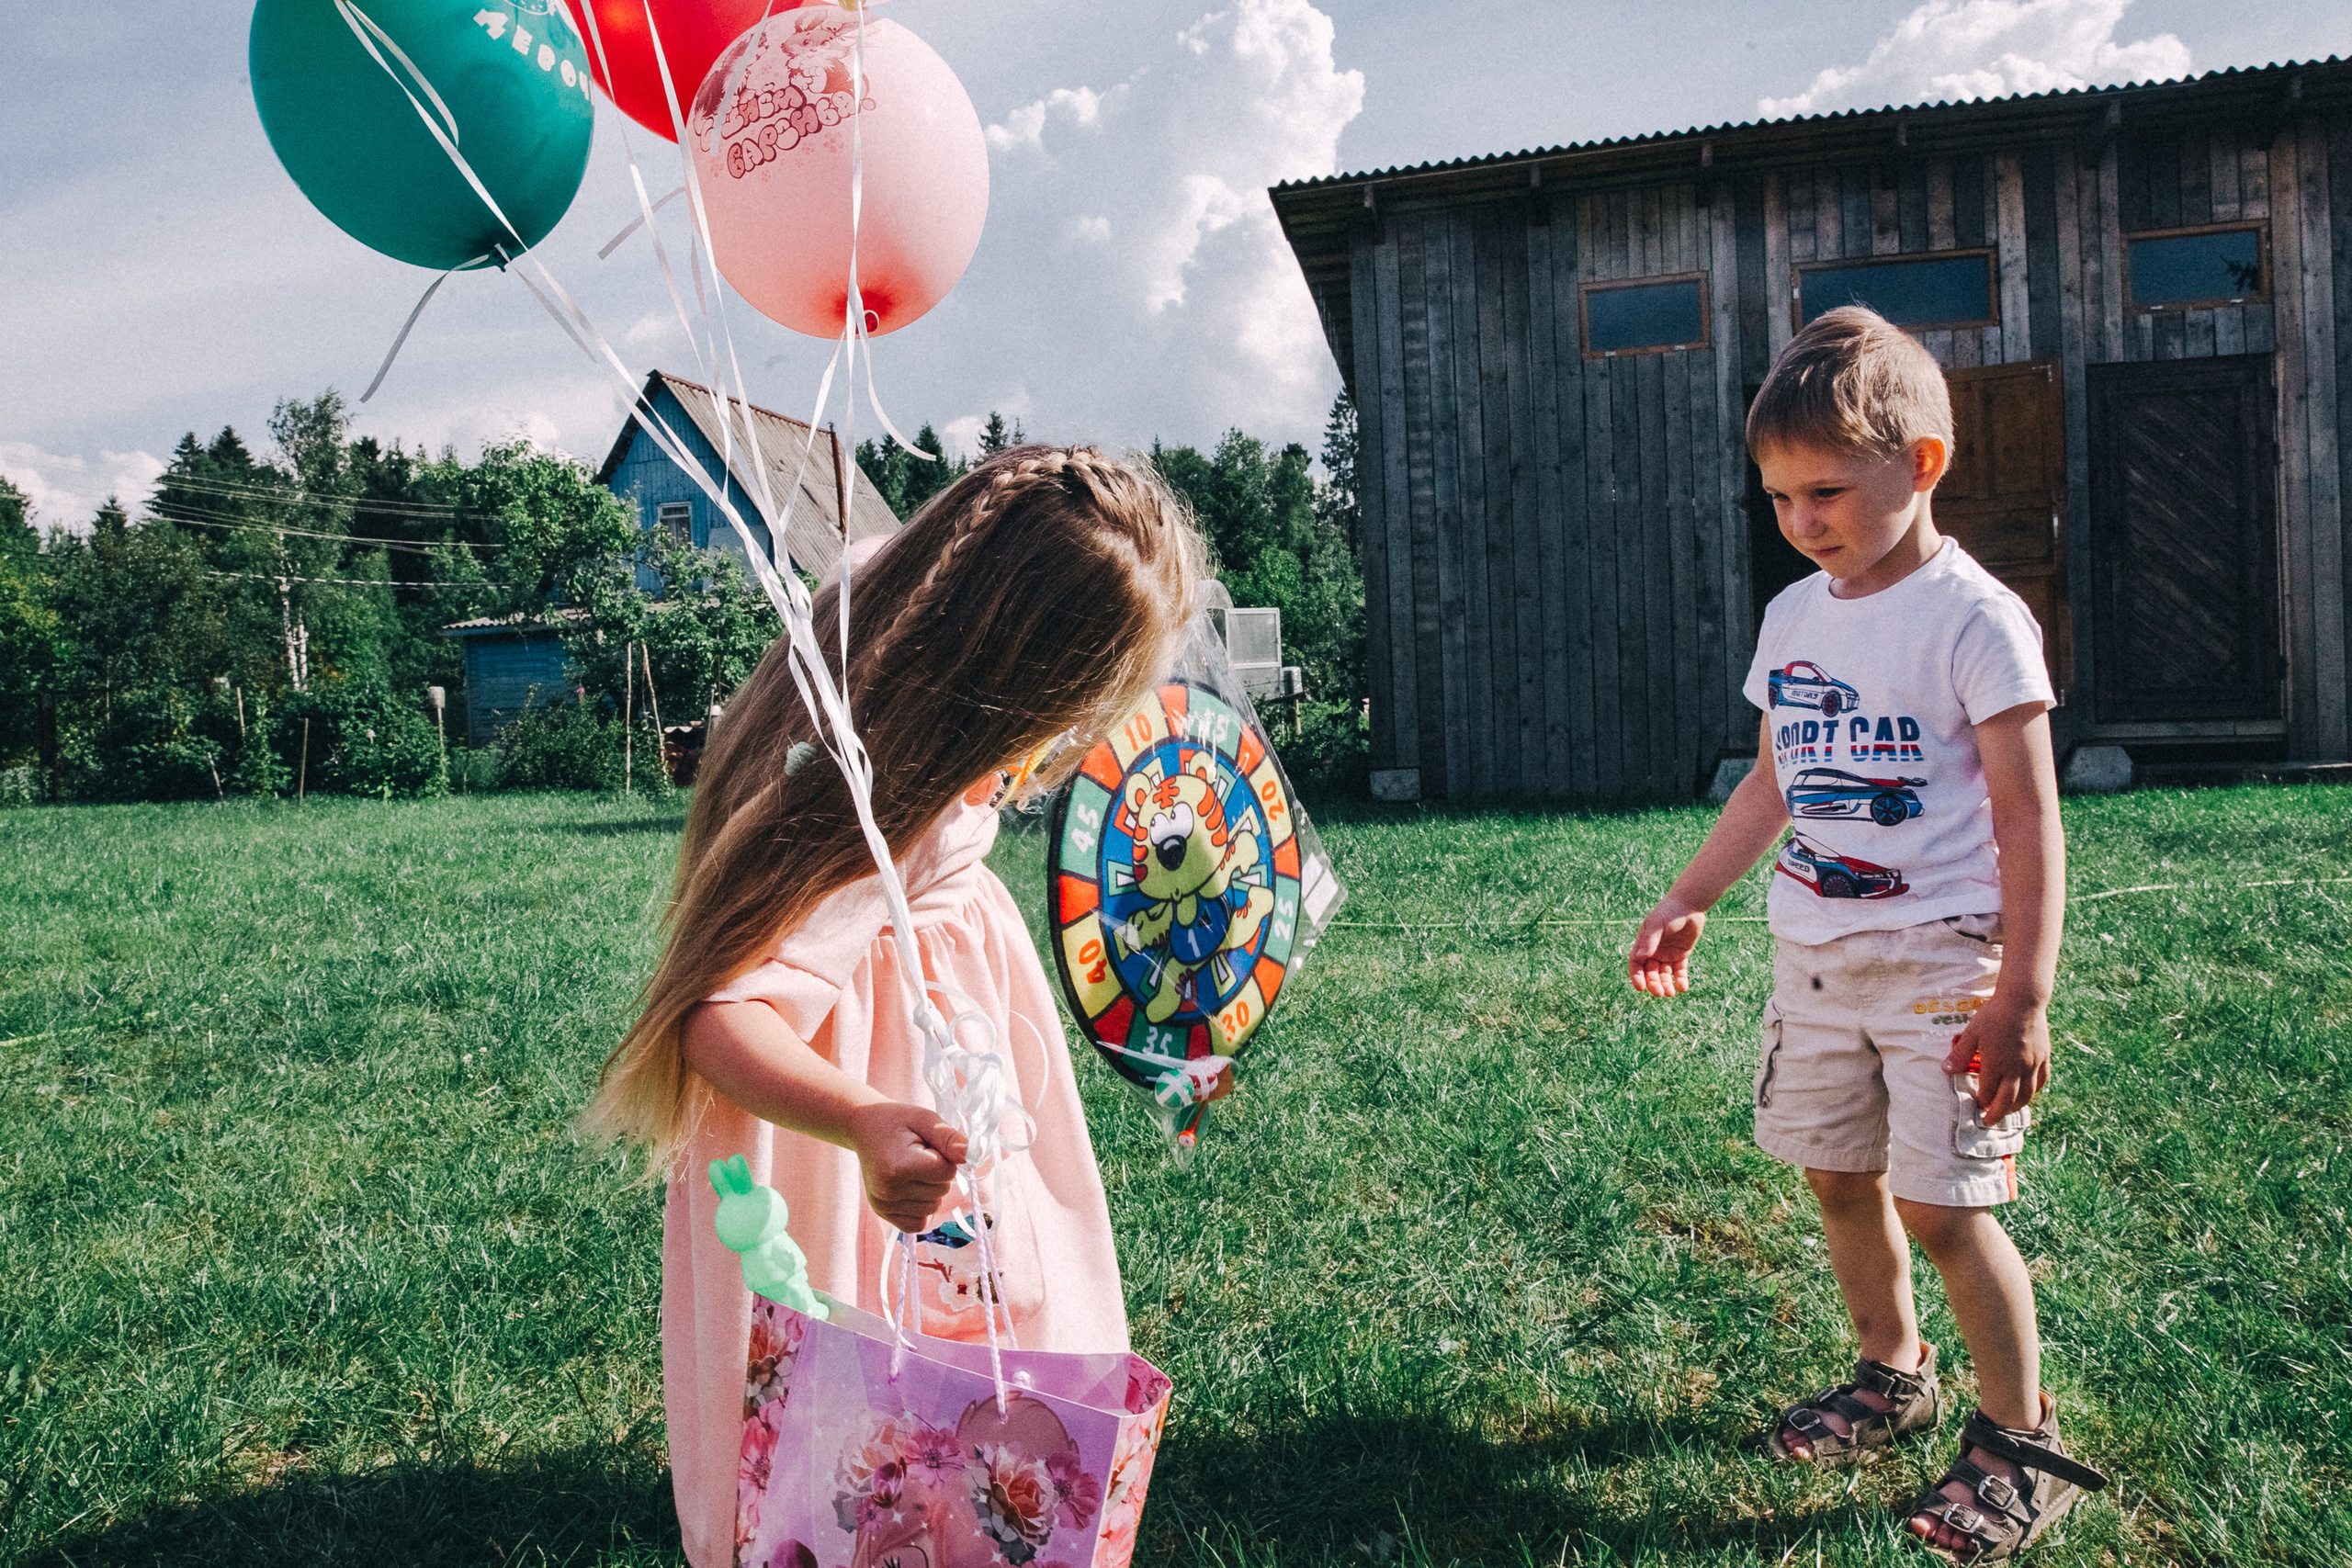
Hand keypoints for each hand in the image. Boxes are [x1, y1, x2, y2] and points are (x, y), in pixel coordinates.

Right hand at [846, 1101, 968, 1232]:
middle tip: (917, 1155)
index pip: (947, 1172)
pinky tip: (910, 1188)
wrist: (864, 1127)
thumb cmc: (899, 1121)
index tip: (926, 1146)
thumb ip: (949, 1138)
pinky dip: (921, 1209)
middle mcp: (889, 1190)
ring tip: (912, 1169)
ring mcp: (884, 1205)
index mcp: (900, 1166)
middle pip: (941, 1191)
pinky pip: (918, 1224)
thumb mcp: (925, 1119)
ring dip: (930, 1190)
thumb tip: (971, 1155)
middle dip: (937, 1173)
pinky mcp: (882, 1213)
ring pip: (933, 1208)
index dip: (944, 1157)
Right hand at [1628, 899, 1706, 996]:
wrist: (1689, 905)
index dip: (1636, 976)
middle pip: (1650, 972)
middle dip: (1654, 983)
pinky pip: (1680, 970)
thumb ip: (1649, 941)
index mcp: (1643, 944)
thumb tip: (1639, 957)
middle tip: (1660, 993)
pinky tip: (1683, 987)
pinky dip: (1681, 979)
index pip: (1636, 964)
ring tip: (1671, 993)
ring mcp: (1667, 953)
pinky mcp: (1681, 954)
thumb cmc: (1669, 912)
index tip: (1640, 988)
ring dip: (1666, 984)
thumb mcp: (1657, 925)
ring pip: (1665, 974)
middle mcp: (1654, 951)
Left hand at [1945, 999, 2050, 1121]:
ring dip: (2016, 1107)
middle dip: (1998, 1113)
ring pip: (2027, 1095)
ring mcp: (2032, 1065)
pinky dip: (2035, 1091)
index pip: (1988, 1092)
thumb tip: (1945, 1070)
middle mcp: (2016, 1069)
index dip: (1982, 1101)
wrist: (2023, 1001)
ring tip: (2008, 1111)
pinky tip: (2029, 1094)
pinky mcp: (2044, 1057)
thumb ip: (1960, 1054)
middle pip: (2008, 1100)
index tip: (1977, 1106)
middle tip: (1989, 1120)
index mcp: (1996, 1064)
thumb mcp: (1972, 1033)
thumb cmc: (1994, 1015)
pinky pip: (2042, 1081)